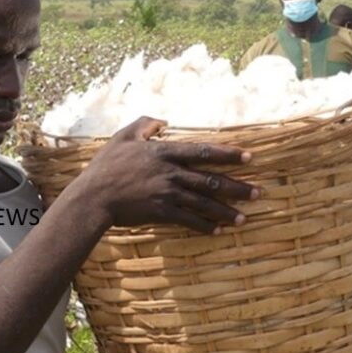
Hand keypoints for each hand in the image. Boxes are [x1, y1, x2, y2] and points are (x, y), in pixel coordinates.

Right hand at [77, 117, 258, 233]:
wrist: (93, 197)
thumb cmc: (106, 166)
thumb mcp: (123, 136)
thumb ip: (144, 124)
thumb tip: (163, 121)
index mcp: (164, 152)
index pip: (203, 151)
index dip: (228, 154)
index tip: (249, 157)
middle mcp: (171, 172)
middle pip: (211, 179)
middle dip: (237, 187)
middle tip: (258, 193)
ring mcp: (167, 193)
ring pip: (204, 202)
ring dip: (226, 211)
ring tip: (244, 218)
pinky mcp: (161, 212)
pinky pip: (188, 220)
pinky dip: (204, 226)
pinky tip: (217, 231)